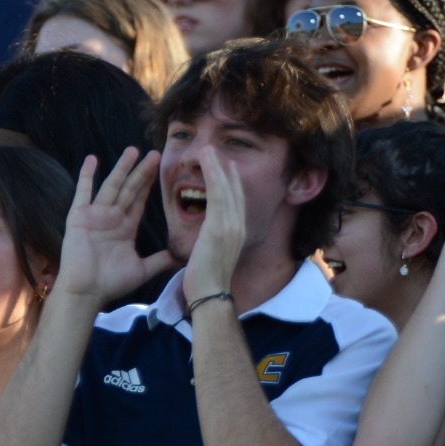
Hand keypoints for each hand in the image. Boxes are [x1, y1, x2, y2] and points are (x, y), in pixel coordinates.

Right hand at [55, 148, 175, 300]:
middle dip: (142, 171)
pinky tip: (92, 159)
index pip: (140, 200)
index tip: (160, 168)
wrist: (86, 292)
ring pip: (112, 186)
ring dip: (122, 168)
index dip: (149, 184)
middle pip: (129, 189)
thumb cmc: (111, 283)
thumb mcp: (142, 270)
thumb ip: (160, 260)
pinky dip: (86, 176)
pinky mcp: (79, 217)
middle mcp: (111, 218)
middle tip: (155, 153)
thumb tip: (183, 257)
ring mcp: (95, 215)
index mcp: (125, 228)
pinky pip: (83, 192)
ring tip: (133, 151)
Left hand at [181, 148, 246, 300]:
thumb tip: (206, 238)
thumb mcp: (213, 255)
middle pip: (235, 190)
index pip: (236, 201)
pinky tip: (208, 161)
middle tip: (217, 151)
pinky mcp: (219, 227)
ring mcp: (231, 225)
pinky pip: (218, 194)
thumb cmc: (206, 281)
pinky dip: (214, 175)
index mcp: (236, 233)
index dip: (231, 182)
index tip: (224, 166)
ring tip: (210, 149)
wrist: (209, 296)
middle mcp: (238, 226)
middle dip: (227, 169)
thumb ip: (212, 241)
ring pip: (227, 188)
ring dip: (218, 166)